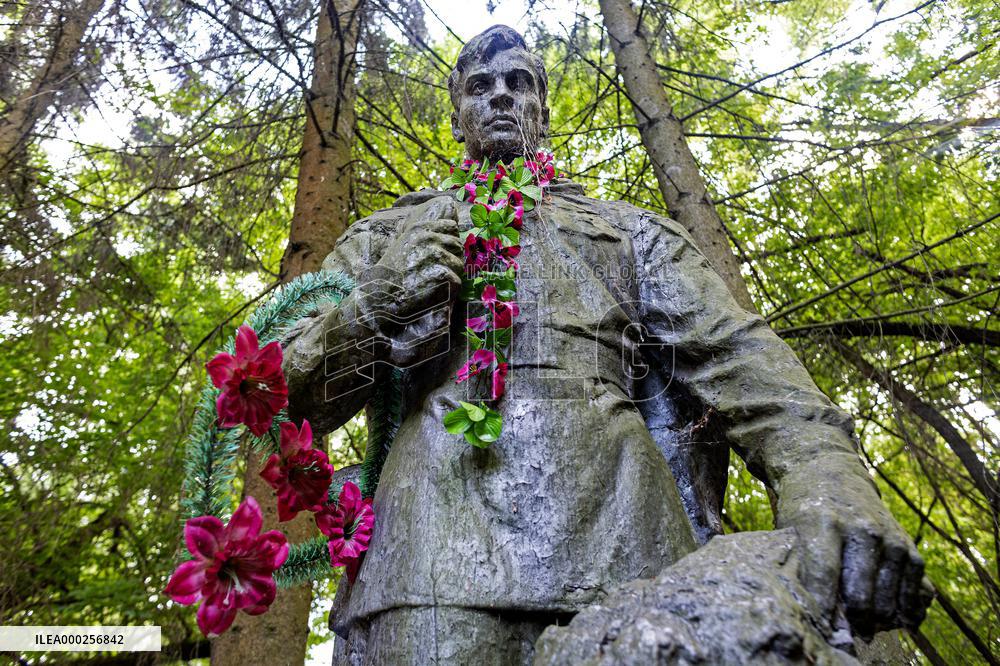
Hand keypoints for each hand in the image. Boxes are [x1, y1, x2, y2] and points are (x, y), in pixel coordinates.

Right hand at [356, 197, 463, 365]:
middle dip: (449, 260)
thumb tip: (450, 217)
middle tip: (427, 274)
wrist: (379, 302)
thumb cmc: (391, 277)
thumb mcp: (403, 245)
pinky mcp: (442, 274)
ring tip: (427, 284)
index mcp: (419, 228)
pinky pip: (457, 281)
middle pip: (457, 246)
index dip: (446, 242)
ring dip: (448, 277)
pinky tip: (429, 293)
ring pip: (458, 264)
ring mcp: (435, 255)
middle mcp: (428, 238)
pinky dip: (447, 291)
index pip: (450, 226)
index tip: (432, 256)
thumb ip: (423, 233)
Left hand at [776, 465, 932, 638]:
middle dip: (853, 621)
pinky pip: (913, 585)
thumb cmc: (804, 509)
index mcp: (823, 522)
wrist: (830, 474)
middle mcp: (861, 528)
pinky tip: (898, 620)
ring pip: (888, 595)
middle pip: (860, 591)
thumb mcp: (792, 529)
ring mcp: (888, 536)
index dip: (824, 608)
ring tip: (866, 629)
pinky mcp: (907, 544)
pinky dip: (906, 608)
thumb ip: (802, 567)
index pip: (824, 573)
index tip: (822, 628)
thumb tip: (814, 612)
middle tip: (846, 633)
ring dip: (879, 620)